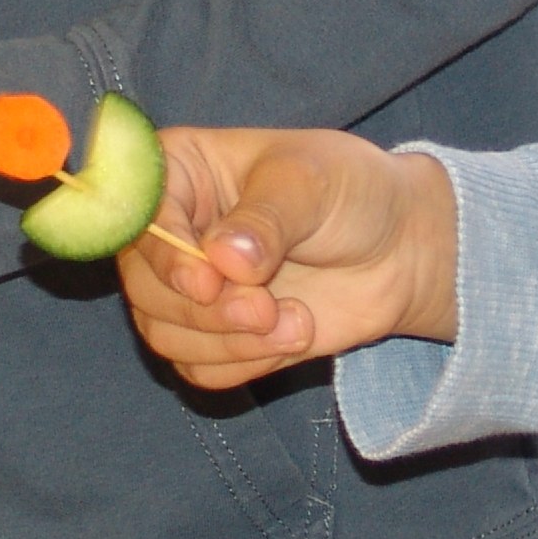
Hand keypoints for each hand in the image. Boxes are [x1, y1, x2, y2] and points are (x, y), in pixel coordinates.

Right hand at [115, 126, 456, 389]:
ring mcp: (189, 285)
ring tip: (292, 323)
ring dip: (228, 342)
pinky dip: (243, 364)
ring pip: (165, 334)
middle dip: (205, 311)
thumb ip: (265, 219)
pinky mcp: (215, 333)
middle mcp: (170, 230)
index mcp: (178, 170)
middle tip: (265, 310)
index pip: (137, 214)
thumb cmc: (350, 192)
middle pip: (142, 287)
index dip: (162, 255)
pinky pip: (197, 368)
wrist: (400, 249)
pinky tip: (293, 335)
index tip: (206, 283)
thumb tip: (225, 260)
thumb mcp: (310, 184)